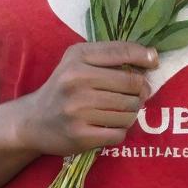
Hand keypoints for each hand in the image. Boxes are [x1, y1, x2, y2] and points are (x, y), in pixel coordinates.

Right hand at [19, 41, 158, 156]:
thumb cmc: (63, 86)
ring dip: (132, 112)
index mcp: (78, 57)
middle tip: (140, 94)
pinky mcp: (80, 135)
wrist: (33, 121)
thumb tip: (151, 58)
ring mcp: (78, 109)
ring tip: (123, 110)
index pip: (120, 52)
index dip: (143, 56)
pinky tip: (112, 125)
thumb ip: (110, 55)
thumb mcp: (78, 61)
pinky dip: (121, 130)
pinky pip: (119, 133)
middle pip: (130, 84)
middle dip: (141, 90)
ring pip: (128, 110)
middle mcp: (77, 80)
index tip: (154, 61)